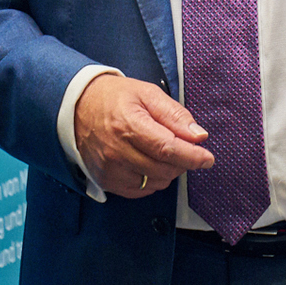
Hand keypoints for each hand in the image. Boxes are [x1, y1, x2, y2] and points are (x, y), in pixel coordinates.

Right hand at [74, 73, 212, 196]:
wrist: (78, 107)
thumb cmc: (116, 98)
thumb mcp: (147, 94)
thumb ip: (175, 115)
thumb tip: (199, 136)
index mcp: (128, 125)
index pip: (167, 148)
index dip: (192, 156)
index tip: (208, 158)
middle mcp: (116, 152)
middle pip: (164, 169)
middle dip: (182, 162)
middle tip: (184, 147)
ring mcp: (110, 170)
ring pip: (155, 182)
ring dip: (168, 171)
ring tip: (162, 151)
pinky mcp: (106, 182)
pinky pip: (141, 190)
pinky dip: (152, 180)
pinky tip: (149, 162)